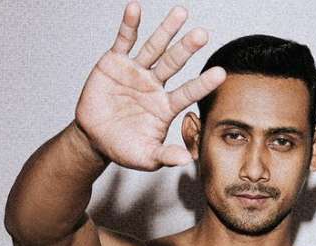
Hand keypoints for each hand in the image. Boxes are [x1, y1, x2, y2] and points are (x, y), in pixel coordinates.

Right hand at [74, 2, 226, 169]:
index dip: (203, 83)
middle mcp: (155, 85)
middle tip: (202, 34)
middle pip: (174, 63)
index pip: (188, 92)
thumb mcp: (146, 157)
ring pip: (155, 47)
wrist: (94, 138)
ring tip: (181, 13)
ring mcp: (136, 71)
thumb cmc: (123, 148)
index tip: (220, 73)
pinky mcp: (115, 62)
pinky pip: (124, 41)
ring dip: (166, 30)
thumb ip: (166, 156)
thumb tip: (187, 160)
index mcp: (166, 106)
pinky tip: (135, 9)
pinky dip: (129, 25)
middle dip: (187, 48)